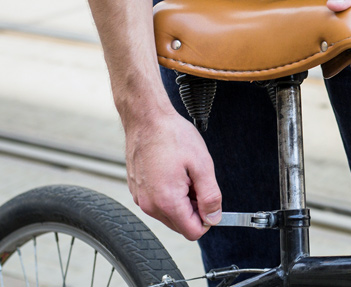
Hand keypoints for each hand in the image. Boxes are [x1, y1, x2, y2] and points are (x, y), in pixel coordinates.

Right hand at [124, 110, 221, 239]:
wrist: (146, 119)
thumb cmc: (172, 136)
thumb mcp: (202, 165)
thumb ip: (210, 196)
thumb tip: (214, 218)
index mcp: (167, 201)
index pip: (192, 231)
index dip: (208, 219)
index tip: (211, 200)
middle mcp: (150, 205)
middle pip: (181, 225)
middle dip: (195, 208)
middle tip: (197, 181)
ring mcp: (141, 198)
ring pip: (170, 214)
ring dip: (182, 200)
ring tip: (184, 174)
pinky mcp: (137, 191)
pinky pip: (158, 202)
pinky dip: (169, 193)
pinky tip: (172, 171)